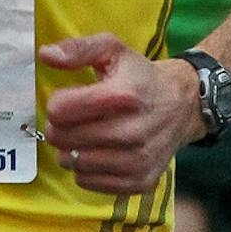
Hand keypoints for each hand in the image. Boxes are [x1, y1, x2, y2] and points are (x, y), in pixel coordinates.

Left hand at [40, 35, 199, 195]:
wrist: (184, 105)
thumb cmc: (141, 76)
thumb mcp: (113, 50)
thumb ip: (78, 49)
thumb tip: (46, 55)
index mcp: (123, 95)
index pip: (60, 110)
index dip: (58, 103)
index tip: (70, 99)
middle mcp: (132, 131)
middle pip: (62, 139)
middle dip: (60, 127)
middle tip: (74, 119)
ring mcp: (137, 160)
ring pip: (73, 163)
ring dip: (71, 149)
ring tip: (86, 135)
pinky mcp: (140, 181)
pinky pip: (88, 182)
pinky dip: (86, 170)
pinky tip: (99, 152)